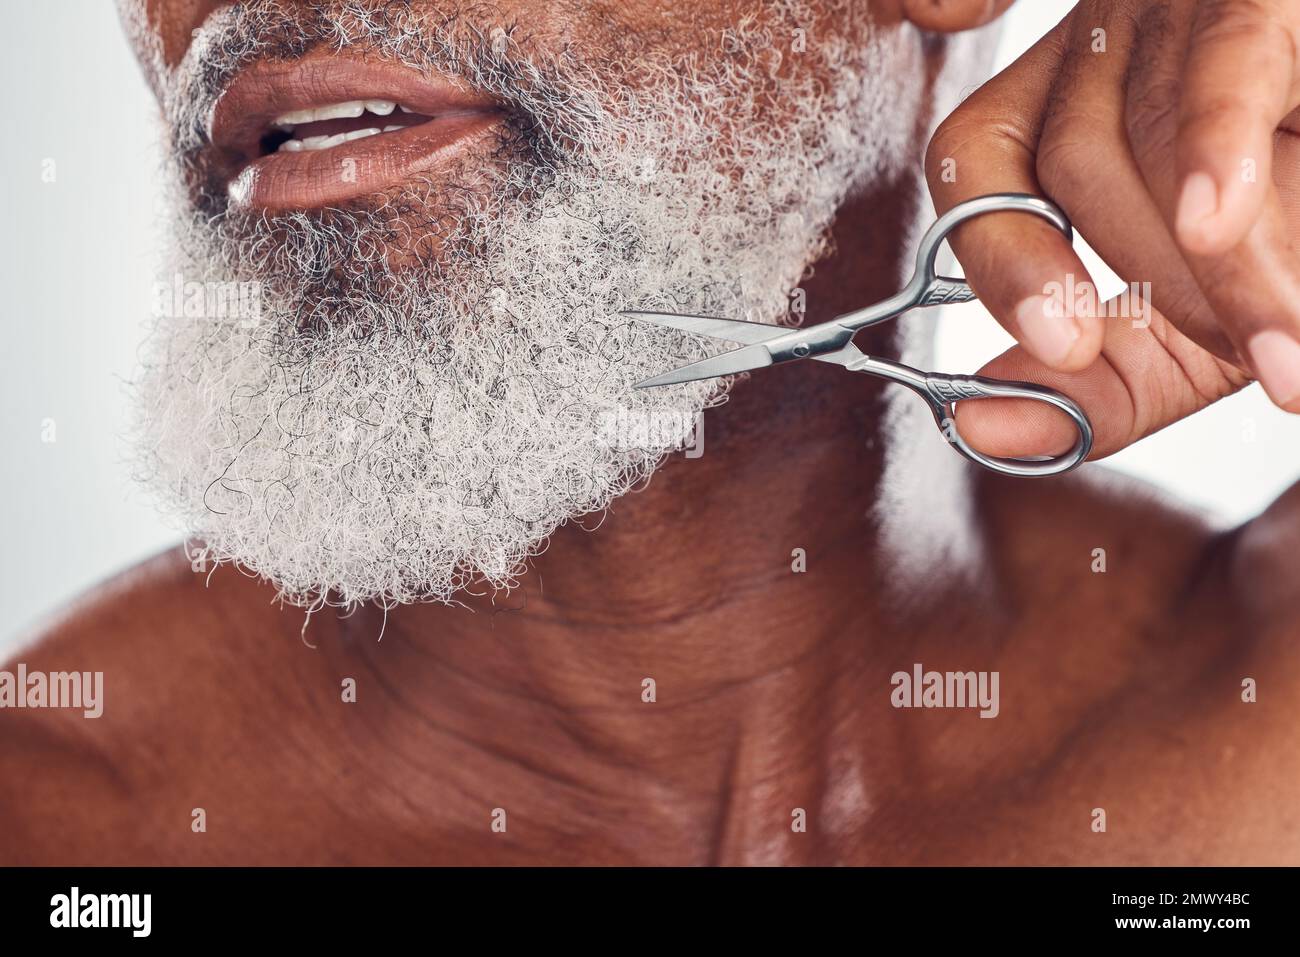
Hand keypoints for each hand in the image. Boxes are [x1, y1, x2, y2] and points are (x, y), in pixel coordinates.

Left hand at [926, 0, 1299, 460]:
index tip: (1062, 346)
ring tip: (1281, 353)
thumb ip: (1095, 389)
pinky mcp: (1270, 0)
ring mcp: (1185, 4)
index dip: (1003, 257)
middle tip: (1247, 358)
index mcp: (1060, 103)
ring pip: (1151, 131)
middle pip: (1075, 157)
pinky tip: (1215, 224)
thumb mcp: (1189, 334)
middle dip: (1158, 279)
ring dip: (1217, 268)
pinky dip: (1217, 150)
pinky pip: (1227, 63)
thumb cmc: (1290, 249)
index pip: (975, 157)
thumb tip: (980, 425)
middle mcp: (1106, 37)